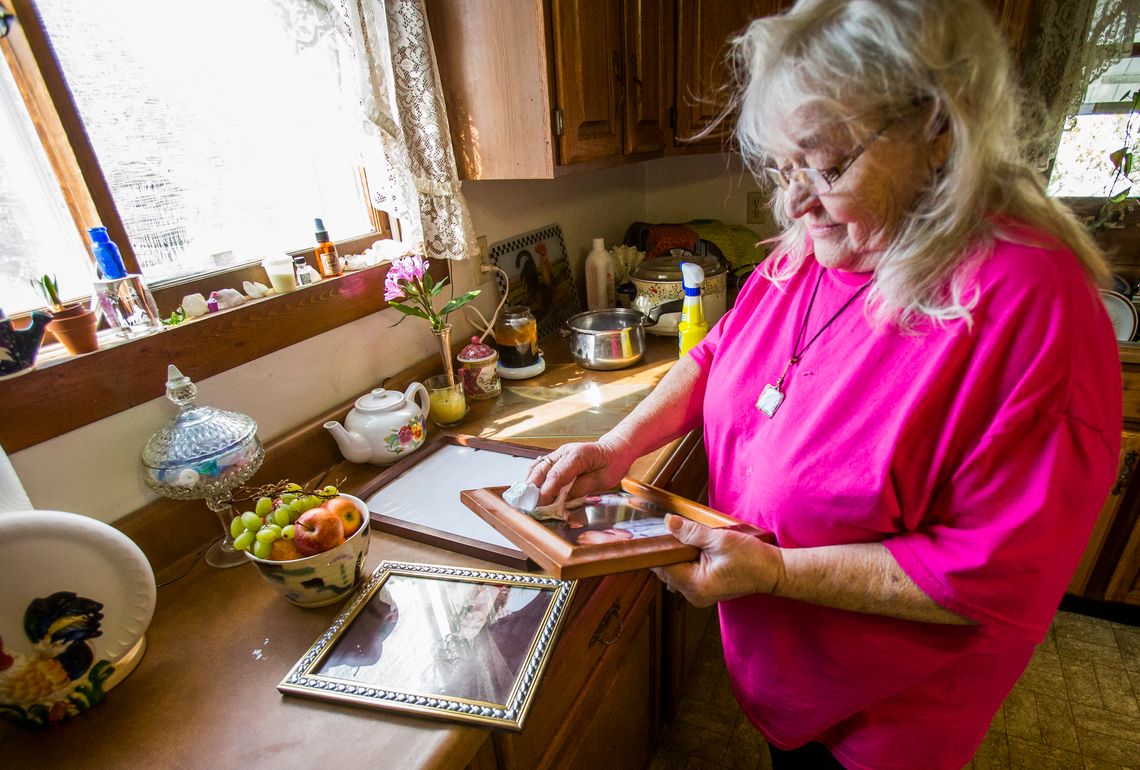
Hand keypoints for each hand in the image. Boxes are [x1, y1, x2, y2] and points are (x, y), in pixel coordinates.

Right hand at [524, 440, 631, 504]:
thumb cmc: (612, 464)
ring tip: (524, 499)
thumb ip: (580, 489)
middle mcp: (565, 451)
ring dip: (529, 483)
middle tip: (527, 505)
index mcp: (578, 455)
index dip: (546, 491)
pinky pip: (540, 466)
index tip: (539, 505)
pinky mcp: (556, 457)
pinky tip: (529, 489)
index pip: (556, 475)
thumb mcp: (601, 481)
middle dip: (532, 488)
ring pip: (538, 467)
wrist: (615, 450)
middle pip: (542, 469)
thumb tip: (561, 501)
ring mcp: (559, 453)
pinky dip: (533, 478)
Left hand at [652, 515, 784, 607]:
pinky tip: (696, 547)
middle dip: (668, 550)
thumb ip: (691, 532)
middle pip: (667, 570)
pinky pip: (687, 573)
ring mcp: (700, 594)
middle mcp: (694, 594)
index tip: (652, 532)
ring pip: (676, 571)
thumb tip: (669, 523)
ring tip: (688, 537)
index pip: (663, 566)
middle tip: (674, 530)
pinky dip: (687, 559)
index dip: (657, 548)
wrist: (774, 571)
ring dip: (678, 554)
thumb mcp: (720, 540)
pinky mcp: (706, 589)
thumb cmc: (752, 559)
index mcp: (695, 585)